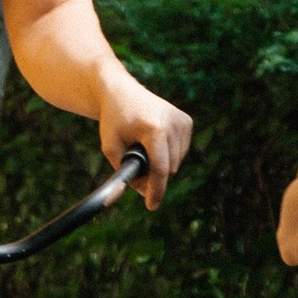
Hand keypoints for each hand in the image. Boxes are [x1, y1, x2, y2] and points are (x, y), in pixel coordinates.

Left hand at [98, 76, 191, 210]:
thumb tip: (144, 194)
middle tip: (132, 165)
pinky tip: (153, 141)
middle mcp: (173, 124)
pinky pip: (180, 152)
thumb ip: (123, 173)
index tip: (151, 206)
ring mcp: (183, 122)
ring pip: (176, 163)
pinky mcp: (187, 122)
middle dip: (153, 175)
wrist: (121, 91)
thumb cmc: (114, 120)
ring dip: (160, 163)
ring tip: (142, 147)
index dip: (156, 190)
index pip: (160, 168)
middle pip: (169, 169)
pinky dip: (167, 153)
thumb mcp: (110, 148)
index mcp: (155, 129)